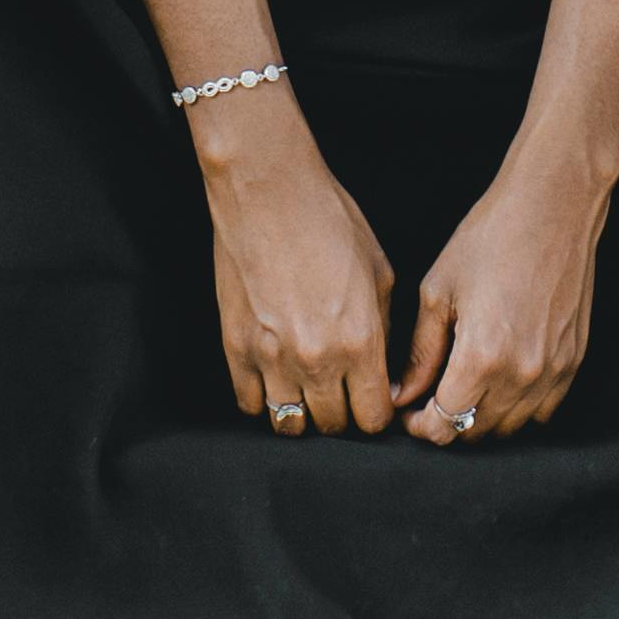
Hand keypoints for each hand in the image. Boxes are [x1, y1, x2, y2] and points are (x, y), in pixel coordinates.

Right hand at [200, 92, 397, 435]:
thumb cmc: (329, 221)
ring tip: (308, 387)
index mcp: (359, 342)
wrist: (270, 192)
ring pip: (291, 424)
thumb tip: (383, 370)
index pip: (372, 418)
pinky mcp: (236, 348)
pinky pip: (252, 403)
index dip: (376, 413)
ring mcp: (271, 358)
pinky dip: (266, 397)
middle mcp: (316, 360)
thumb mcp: (379, 273)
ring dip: (303, 410)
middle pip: (333, 426)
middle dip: (342, 412)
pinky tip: (276, 374)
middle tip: (341, 388)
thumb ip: (383, 331)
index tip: (372, 399)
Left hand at [395, 144, 611, 442]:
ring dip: (480, 417)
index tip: (408, 412)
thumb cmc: (490, 238)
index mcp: (482, 357)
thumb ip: (421, 353)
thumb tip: (403, 396)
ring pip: (509, 427)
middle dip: (445, 422)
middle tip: (428, 397)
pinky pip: (541, 411)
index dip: (419, 426)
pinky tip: (499, 379)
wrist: (553, 206)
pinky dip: (516, 407)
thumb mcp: (439, 291)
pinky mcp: (572, 362)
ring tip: (462, 386)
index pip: (444, 426)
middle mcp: (521, 374)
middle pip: (474, 432)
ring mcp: (552, 371)